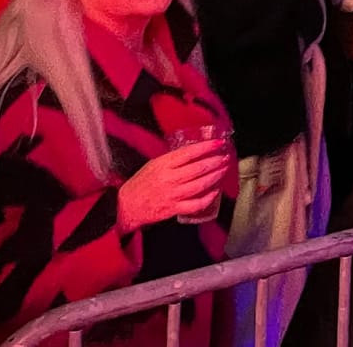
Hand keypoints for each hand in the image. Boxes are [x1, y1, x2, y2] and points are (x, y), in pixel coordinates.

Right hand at [115, 139, 233, 232]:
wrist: (126, 206)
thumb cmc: (140, 184)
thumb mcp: (153, 164)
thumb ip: (172, 159)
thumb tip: (192, 152)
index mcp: (163, 164)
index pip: (189, 153)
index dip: (207, 147)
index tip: (218, 142)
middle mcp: (169, 178)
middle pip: (198, 168)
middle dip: (215, 161)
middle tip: (226, 156)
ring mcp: (173, 194)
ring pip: (200, 184)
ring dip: (215, 176)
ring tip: (224, 169)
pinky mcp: (174, 209)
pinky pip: (196, 204)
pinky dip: (208, 198)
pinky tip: (215, 191)